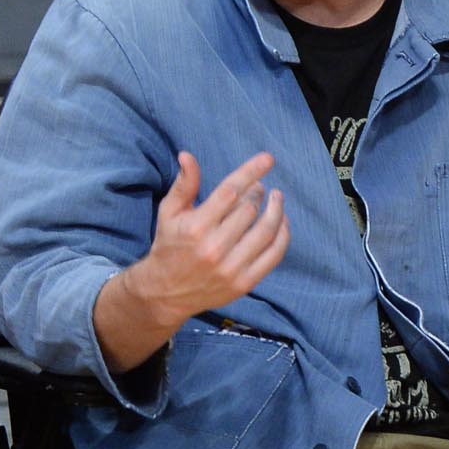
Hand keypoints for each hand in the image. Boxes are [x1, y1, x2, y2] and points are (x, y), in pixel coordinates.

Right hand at [120, 150, 287, 326]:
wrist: (165, 293)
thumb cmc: (169, 246)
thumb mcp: (169, 213)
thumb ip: (183, 185)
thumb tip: (187, 156)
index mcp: (195, 227)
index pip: (230, 191)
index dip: (251, 171)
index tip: (267, 159)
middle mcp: (214, 248)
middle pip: (250, 209)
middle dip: (258, 193)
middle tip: (260, 188)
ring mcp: (231, 268)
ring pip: (266, 231)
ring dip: (276, 210)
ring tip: (277, 199)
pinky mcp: (244, 283)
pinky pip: (273, 255)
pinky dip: (283, 235)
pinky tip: (282, 222)